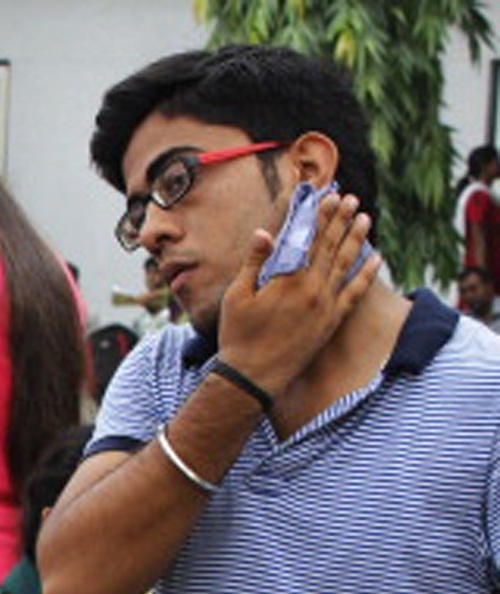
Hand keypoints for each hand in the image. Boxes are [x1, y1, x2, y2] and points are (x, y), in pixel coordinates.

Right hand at [218, 191, 380, 399]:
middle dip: (340, 220)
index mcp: (288, 279)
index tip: (327, 196)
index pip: (307, 238)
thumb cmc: (238, 336)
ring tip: (364, 218)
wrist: (253, 377)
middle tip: (350, 199)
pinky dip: (367, 274)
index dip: (318, 215)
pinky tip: (376, 258)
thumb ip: (253, 263)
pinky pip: (355, 293)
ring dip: (356, 239)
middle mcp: (312, 289)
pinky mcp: (331, 322)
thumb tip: (264, 232)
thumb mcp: (236, 297)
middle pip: (330, 246)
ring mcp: (325, 305)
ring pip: (346, 264)